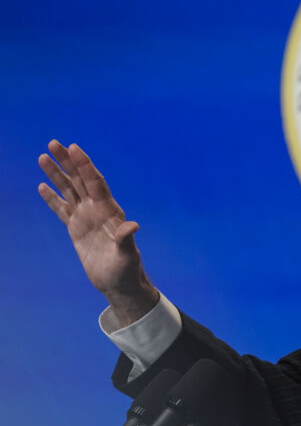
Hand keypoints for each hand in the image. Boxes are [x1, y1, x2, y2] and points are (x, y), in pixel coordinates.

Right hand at [38, 140, 158, 325]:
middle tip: (53, 143)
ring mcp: (86, 218)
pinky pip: (62, 209)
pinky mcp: (76, 229)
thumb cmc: (126, 270)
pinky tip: (42, 186)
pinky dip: (52, 198)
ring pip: (69, 190)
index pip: (95, 183)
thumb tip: (132, 226)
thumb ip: (126, 240)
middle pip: (80, 180)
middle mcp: (97, 210)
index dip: (85, 166)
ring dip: (57, 174)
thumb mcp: (127, 255)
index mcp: (109, 211)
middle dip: (68, 162)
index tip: (74, 148)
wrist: (118, 282)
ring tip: (42, 157)